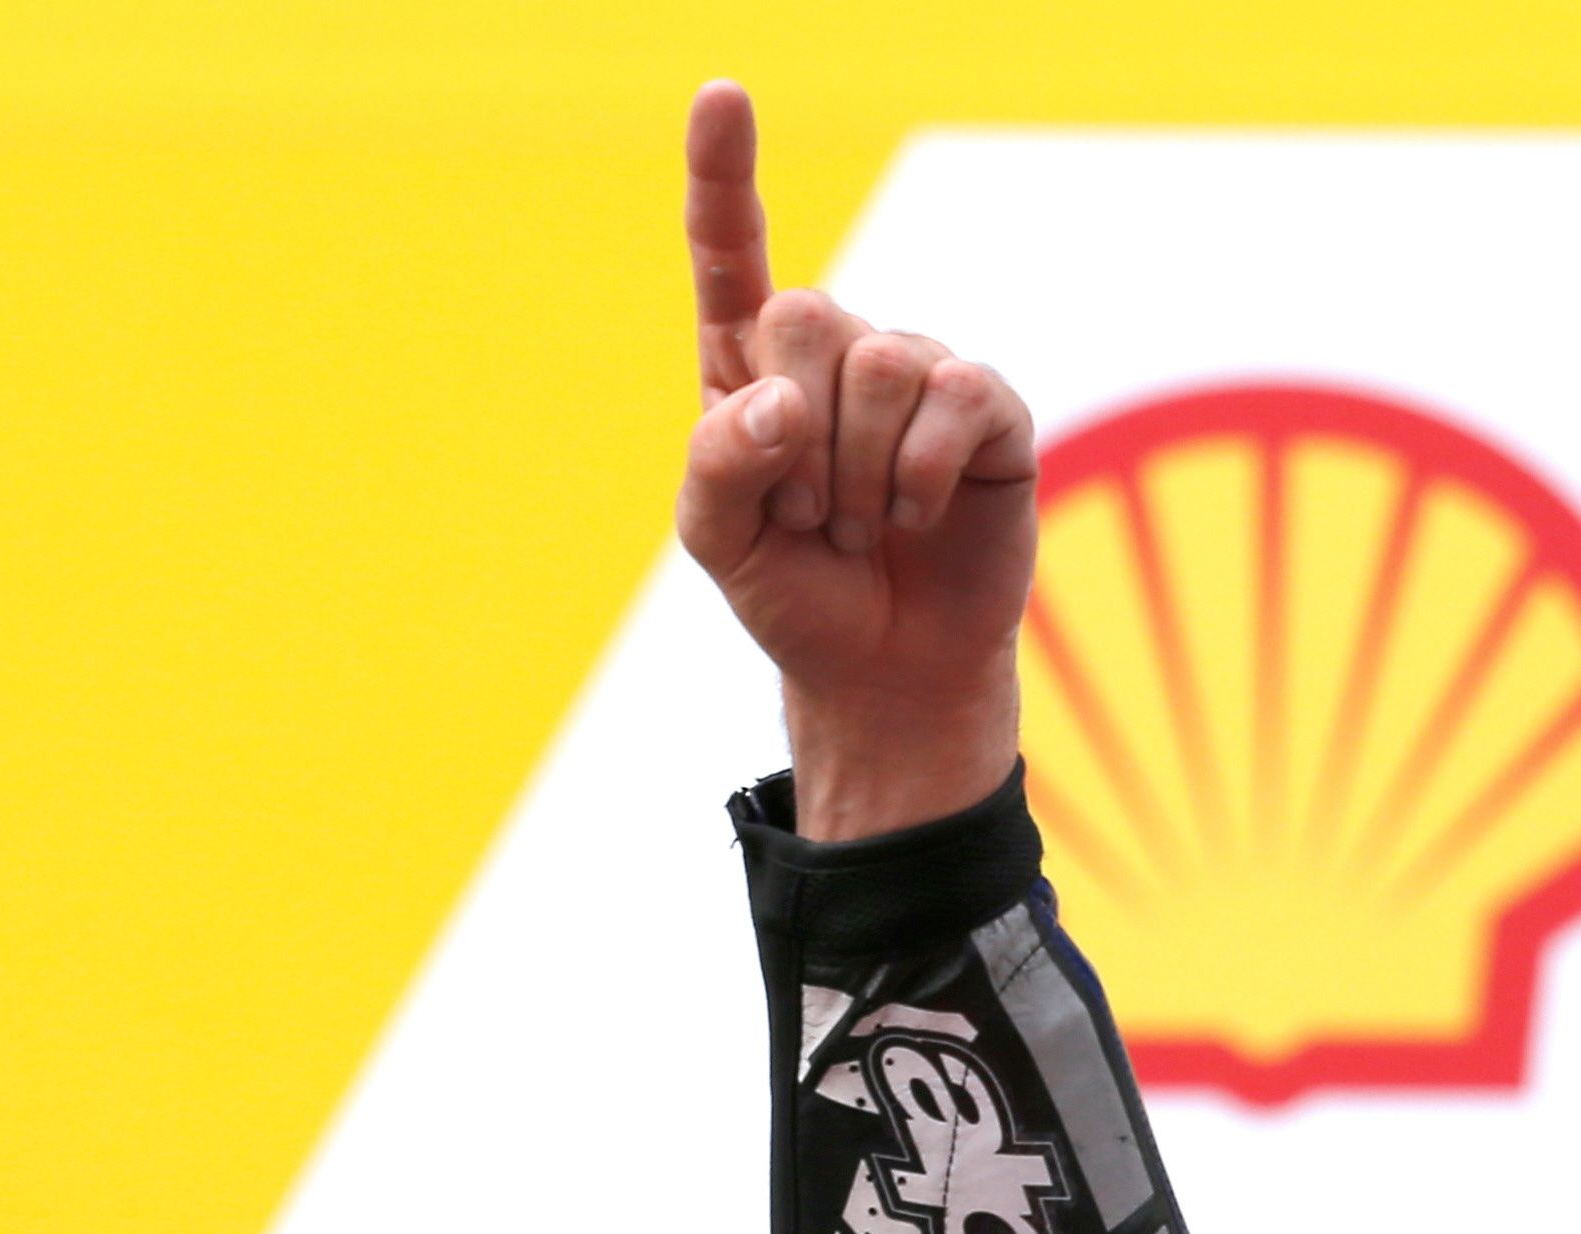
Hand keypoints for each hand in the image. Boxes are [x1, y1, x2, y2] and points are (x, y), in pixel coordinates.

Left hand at [675, 80, 1032, 838]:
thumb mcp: (720, 543)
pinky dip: (914, 479)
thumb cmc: (795, 596)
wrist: (881, 669)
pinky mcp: (984, 408)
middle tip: (805, 512)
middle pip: (803, 314)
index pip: (734, 257)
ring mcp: (916, 372)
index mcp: (754, 373)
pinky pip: (948, 402)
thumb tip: (781, 400)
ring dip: (852, 476)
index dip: (726, 179)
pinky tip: (914, 517)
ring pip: (876, 366)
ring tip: (857, 525)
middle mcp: (838, 353)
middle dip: (791, 438)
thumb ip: (718, 464)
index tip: (720, 96)